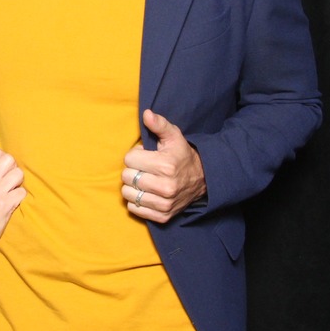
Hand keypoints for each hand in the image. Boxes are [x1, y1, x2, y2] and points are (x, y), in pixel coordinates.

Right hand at [0, 147, 25, 255]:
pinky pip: (22, 192)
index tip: (2, 171)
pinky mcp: (6, 205)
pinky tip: (13, 203)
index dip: (3, 160)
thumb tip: (0, 167)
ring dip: (19, 184)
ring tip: (12, 192)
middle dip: (13, 169)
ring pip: (19, 174)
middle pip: (10, 159)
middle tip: (10, 182)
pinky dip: (20, 198)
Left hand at [120, 109, 206, 223]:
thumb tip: (146, 114)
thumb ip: (159, 124)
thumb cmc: (182, 155)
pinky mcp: (163, 216)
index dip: (135, 155)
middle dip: (133, 170)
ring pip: (128, 194)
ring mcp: (164, 204)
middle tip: (145, 168)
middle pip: (127, 177)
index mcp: (165, 166)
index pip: (129, 159)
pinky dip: (136, 201)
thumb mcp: (174, 136)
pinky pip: (134, 209)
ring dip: (132, 186)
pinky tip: (147, 193)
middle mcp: (165, 187)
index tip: (146, 156)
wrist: (203, 179)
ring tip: (144, 180)